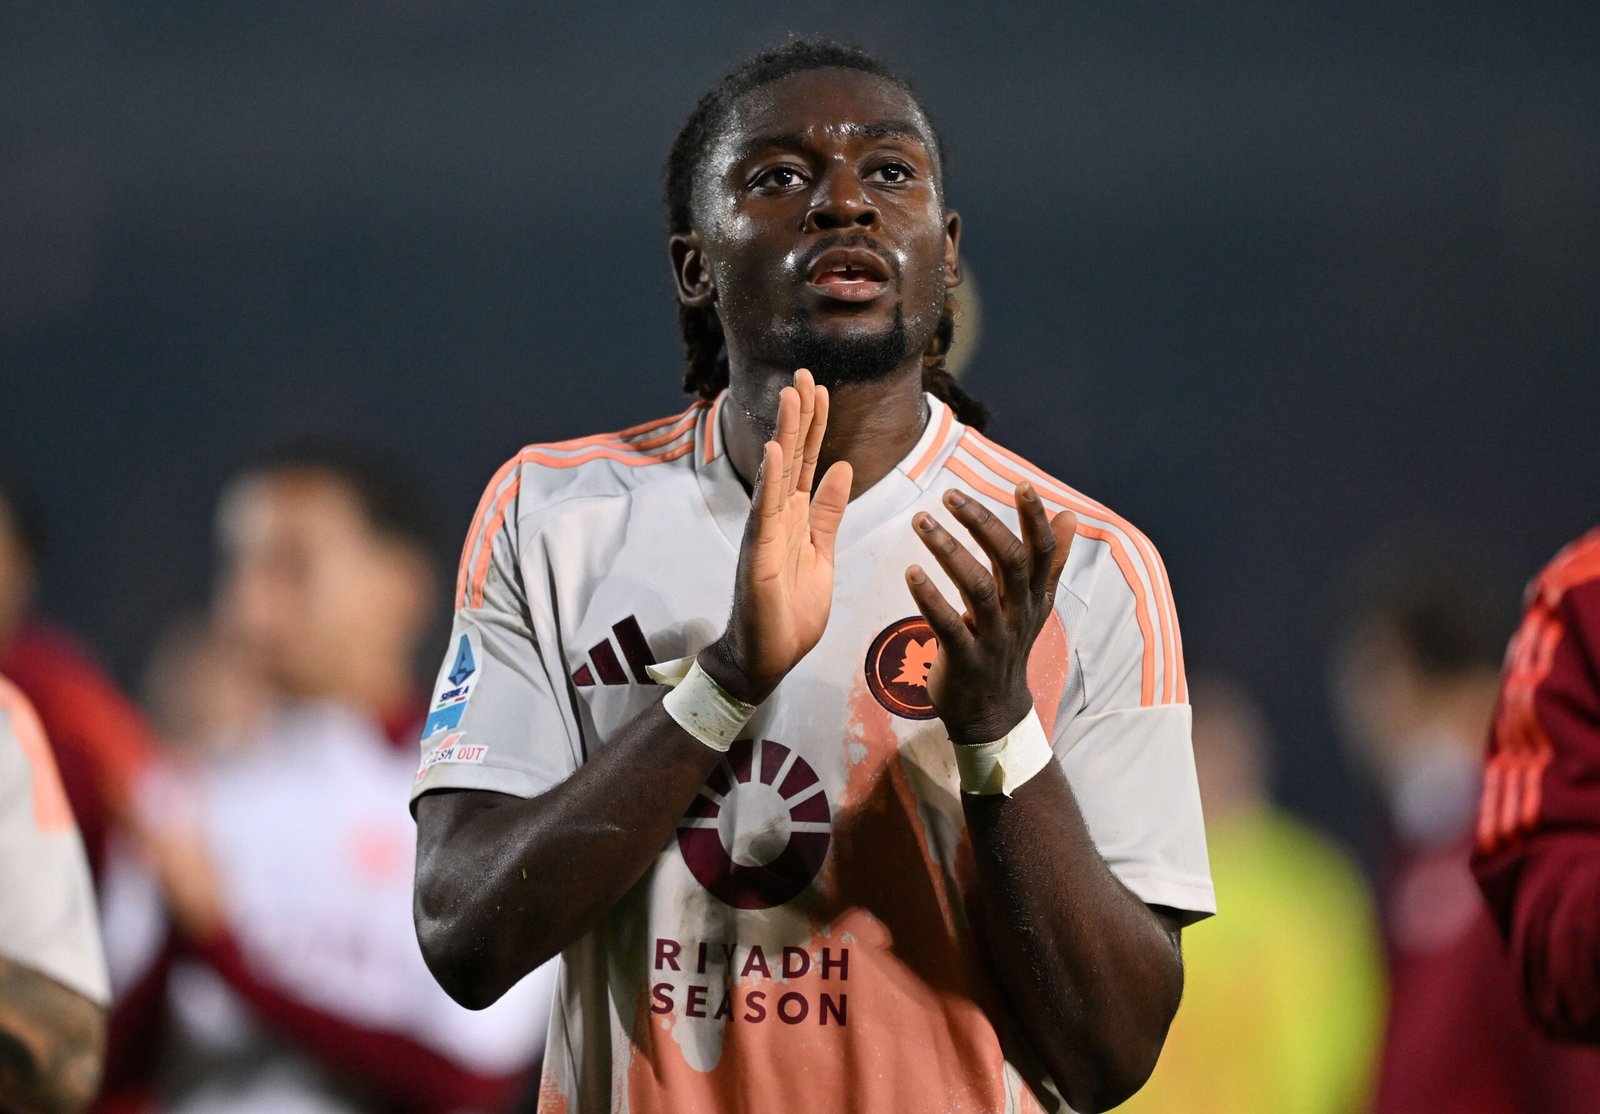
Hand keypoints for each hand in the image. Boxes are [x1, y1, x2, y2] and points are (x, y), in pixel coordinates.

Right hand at [703, 369, 852, 703]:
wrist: (766, 658)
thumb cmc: (790, 612)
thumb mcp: (822, 554)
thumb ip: (829, 513)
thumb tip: (842, 468)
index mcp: (795, 517)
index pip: (807, 461)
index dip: (814, 425)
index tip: (820, 388)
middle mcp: (776, 517)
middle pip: (792, 457)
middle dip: (799, 415)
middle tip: (803, 372)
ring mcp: (764, 534)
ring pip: (778, 475)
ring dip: (785, 434)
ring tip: (791, 395)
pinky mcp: (757, 555)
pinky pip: (766, 512)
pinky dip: (772, 480)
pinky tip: (778, 450)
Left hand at [906, 484, 1076, 745]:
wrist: (993, 710)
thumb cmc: (1008, 645)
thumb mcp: (1033, 604)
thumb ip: (1050, 559)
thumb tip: (1069, 515)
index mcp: (1033, 596)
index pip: (1042, 551)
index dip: (1034, 518)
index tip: (1021, 484)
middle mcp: (1018, 613)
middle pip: (1010, 561)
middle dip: (982, 523)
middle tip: (950, 494)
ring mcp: (994, 637)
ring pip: (977, 587)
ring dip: (949, 550)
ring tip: (922, 522)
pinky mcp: (965, 658)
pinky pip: (948, 624)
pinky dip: (930, 597)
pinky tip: (911, 572)